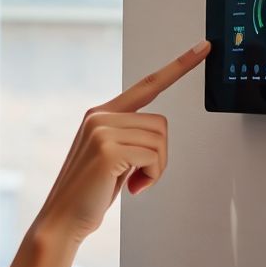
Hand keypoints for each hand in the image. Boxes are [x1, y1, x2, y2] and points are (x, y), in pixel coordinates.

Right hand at [31, 38, 210, 245]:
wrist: (62, 219)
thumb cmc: (89, 193)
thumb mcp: (112, 157)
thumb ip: (130, 138)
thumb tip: (157, 139)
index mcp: (100, 114)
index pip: (147, 85)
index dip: (178, 66)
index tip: (203, 48)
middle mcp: (99, 116)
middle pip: (161, 123)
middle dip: (159, 156)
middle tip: (139, 178)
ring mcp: (102, 130)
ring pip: (160, 140)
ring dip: (156, 168)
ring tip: (132, 183)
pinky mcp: (108, 149)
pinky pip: (154, 156)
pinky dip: (152, 176)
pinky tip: (133, 188)